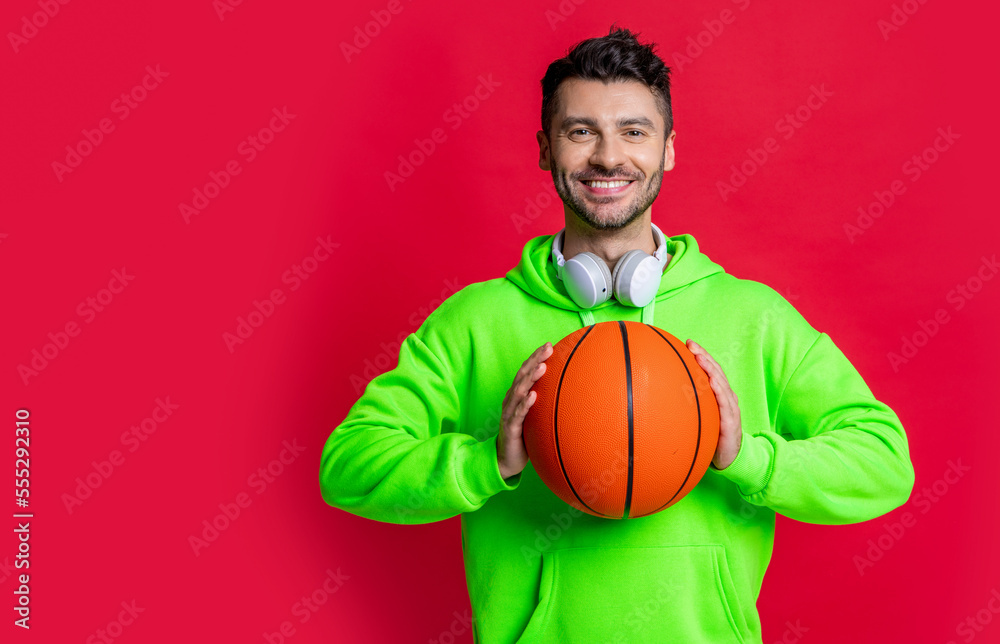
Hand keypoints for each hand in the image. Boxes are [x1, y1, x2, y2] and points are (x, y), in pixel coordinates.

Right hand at [498, 341, 552, 478]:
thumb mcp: (535, 417)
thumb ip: (544, 404)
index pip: (526, 372)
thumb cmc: (523, 437)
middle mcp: (511, 400)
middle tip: (548, 348)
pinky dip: (525, 404)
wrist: (506, 460)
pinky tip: (533, 396)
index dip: (536, 358)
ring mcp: (509, 413)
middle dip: (535, 360)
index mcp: (516, 396)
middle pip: (522, 376)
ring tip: (542, 366)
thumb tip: (568, 394)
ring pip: (519, 391)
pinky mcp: (510, 428)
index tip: (549, 345)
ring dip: (531, 378)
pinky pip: (518, 414)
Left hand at [686, 339, 741, 469]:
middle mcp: (727, 398)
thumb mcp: (700, 418)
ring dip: (710, 368)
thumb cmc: (713, 436)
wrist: (729, 458)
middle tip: (691, 344)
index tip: (688, 343)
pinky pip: (726, 404)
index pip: (711, 370)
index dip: (701, 356)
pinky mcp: (732, 421)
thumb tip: (661, 397)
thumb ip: (689, 406)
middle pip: (716, 372)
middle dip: (704, 356)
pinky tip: (712, 381)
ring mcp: (731, 408)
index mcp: (719, 395)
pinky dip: (719, 391)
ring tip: (699, 357)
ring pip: (721, 384)